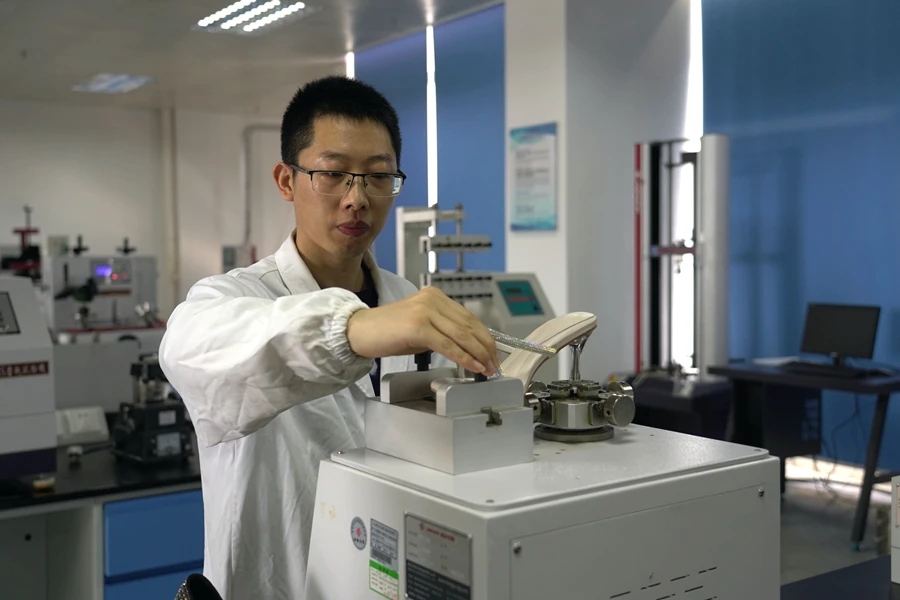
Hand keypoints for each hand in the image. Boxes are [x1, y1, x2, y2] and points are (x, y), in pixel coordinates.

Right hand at [346, 286, 499, 375]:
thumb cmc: (388, 332)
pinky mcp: (418, 326)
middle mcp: (432, 299)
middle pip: (469, 325)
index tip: (493, 353)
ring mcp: (425, 311)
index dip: (484, 337)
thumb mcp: (422, 327)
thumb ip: (444, 331)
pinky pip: (448, 344)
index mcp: (435, 296)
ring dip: (478, 354)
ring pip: (461, 335)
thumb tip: (469, 348)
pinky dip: (463, 357)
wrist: (359, 331)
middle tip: (495, 365)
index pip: (468, 317)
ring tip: (488, 369)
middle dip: (486, 347)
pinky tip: (473, 367)